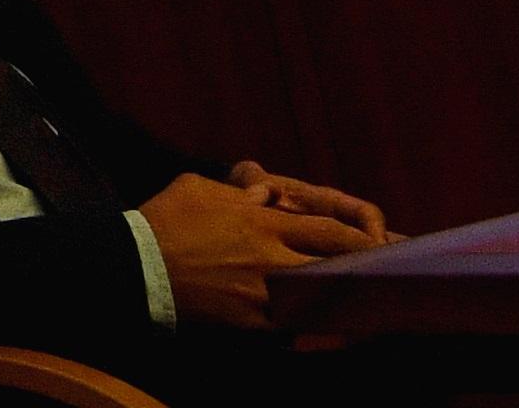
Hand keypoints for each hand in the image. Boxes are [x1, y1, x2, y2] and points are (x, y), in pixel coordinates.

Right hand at [140, 165, 382, 326]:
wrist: (135, 268)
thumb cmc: (164, 220)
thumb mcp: (198, 187)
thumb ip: (236, 190)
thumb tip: (260, 195)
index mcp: (262, 224)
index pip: (329, 231)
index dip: (360, 238)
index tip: (378, 243)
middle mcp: (271, 260)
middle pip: (333, 266)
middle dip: (362, 270)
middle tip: (383, 276)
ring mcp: (263, 296)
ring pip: (319, 301)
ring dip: (340, 301)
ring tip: (361, 305)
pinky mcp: (251, 325)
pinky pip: (291, 330)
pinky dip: (308, 328)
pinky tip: (320, 330)